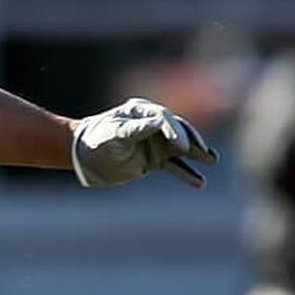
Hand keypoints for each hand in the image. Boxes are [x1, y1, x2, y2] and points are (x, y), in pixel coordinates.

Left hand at [71, 97, 219, 187]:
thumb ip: (137, 128)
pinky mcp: (155, 159)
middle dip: (192, 141)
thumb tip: (160, 121)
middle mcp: (152, 125)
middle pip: (179, 131)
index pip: (164, 119)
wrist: (84, 156)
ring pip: (181, 148)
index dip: (175, 132)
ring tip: (211, 160)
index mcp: (141, 111)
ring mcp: (155, 142)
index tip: (182, 146)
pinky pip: (175, 166)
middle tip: (204, 153)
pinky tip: (199, 182)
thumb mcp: (115, 133)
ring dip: (196, 154)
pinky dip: (186, 173)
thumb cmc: (96, 140)